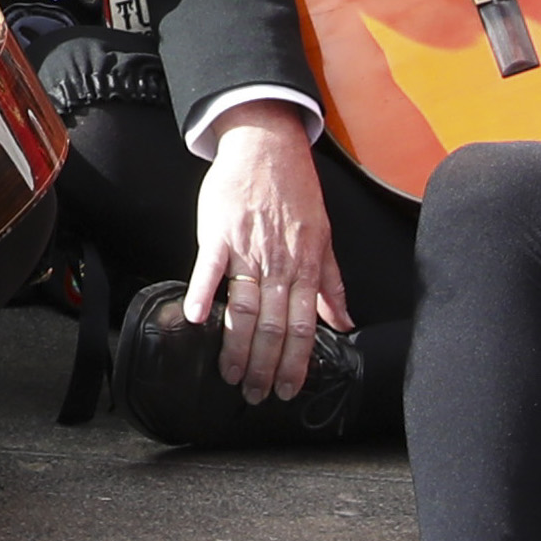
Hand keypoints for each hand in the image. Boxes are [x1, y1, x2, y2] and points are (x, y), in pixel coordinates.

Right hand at [178, 102, 344, 399]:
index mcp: (306, 268)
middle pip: (272, 327)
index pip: (303, 328)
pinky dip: (202, 294)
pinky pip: (210, 268)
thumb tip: (345, 323)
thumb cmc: (296, 192)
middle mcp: (280, 264)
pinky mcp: (219, 232)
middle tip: (255, 394)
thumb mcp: (324, 238)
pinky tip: (195, 320)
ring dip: (236, 346)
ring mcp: (248, 249)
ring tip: (229, 374)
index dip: (295, 363)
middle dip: (264, 366)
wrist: (268, 146)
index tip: (287, 389)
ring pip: (244, 307)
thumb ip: (331, 284)